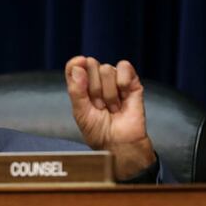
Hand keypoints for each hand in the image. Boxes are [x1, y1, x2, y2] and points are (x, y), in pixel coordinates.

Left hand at [65, 56, 156, 179]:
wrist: (119, 142)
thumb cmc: (98, 130)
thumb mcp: (80, 112)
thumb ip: (76, 90)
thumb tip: (77, 67)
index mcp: (81, 86)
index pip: (74, 66)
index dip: (75, 64)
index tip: (79, 65)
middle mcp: (97, 80)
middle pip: (91, 65)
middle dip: (93, 88)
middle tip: (98, 105)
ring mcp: (114, 80)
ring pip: (106, 69)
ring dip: (108, 93)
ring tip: (112, 107)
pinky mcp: (132, 81)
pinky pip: (124, 67)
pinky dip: (122, 82)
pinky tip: (124, 97)